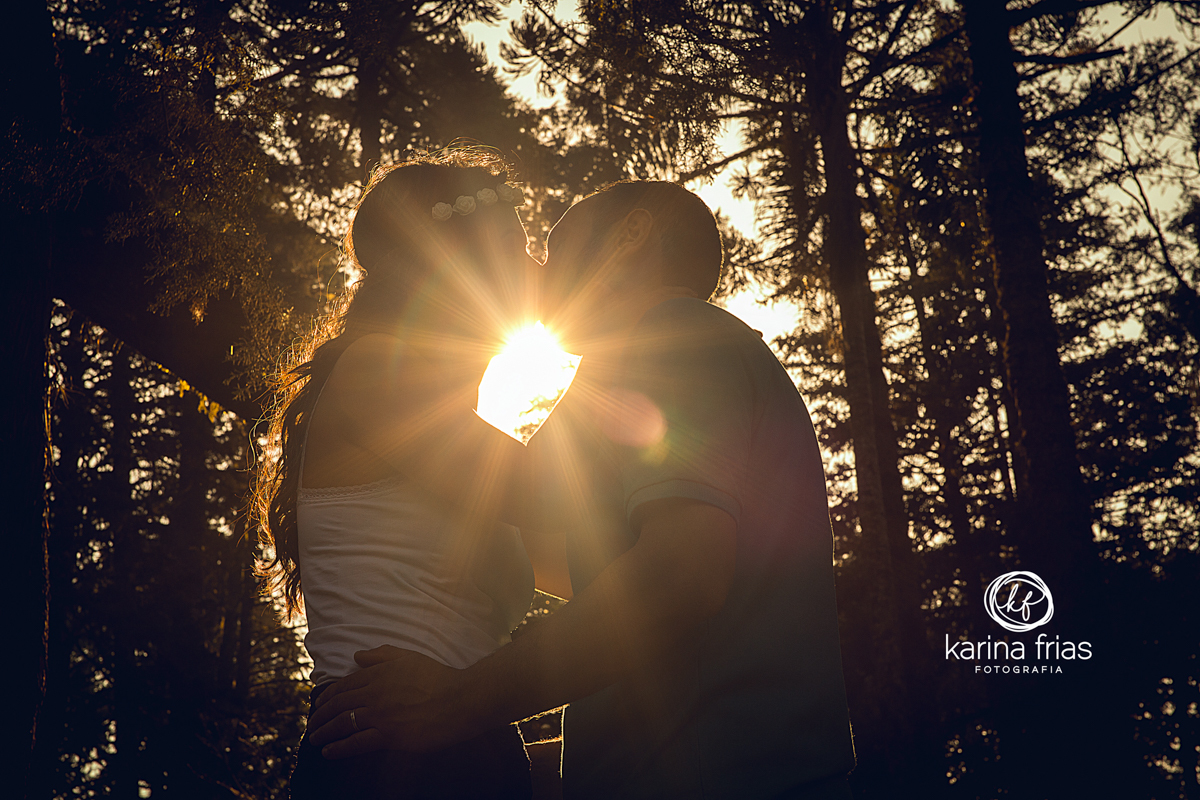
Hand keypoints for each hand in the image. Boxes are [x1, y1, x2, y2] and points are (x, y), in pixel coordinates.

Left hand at [306, 646, 467, 758]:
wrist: (460, 699)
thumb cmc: (438, 677)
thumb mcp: (409, 657)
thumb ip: (381, 655)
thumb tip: (357, 655)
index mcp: (378, 674)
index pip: (344, 685)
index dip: (327, 696)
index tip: (319, 704)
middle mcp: (374, 693)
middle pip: (338, 705)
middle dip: (320, 715)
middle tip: (312, 724)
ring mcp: (380, 715)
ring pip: (342, 723)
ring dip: (324, 732)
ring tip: (314, 738)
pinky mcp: (389, 735)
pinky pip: (356, 743)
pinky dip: (339, 748)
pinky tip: (328, 752)